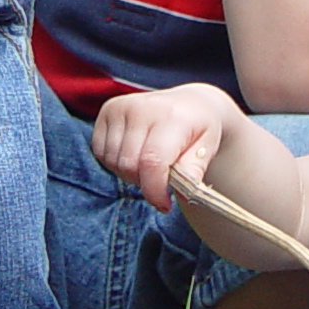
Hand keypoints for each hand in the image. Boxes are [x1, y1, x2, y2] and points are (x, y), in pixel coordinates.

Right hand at [92, 83, 241, 212]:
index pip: (151, 162)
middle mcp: (142, 107)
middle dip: (144, 183)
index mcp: (172, 117)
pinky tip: (133, 154)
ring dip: (129, 173)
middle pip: (129, 165)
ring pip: (113, 161)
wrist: (190, 102)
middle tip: (160, 179)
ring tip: (148, 165)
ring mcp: (122, 106)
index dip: (154, 190)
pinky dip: (115, 162)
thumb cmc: (199, 129)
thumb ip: (193, 171)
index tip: (164, 205)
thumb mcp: (207, 149)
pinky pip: (100, 152)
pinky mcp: (108, 109)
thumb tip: (183, 192)